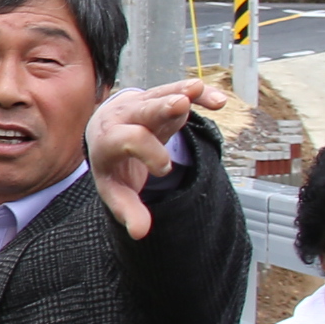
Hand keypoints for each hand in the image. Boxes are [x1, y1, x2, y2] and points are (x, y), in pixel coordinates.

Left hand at [86, 79, 228, 239]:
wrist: (105, 132)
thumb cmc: (114, 166)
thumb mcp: (116, 190)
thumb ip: (128, 209)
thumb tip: (140, 233)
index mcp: (109, 139)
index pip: (129, 140)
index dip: (149, 152)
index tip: (165, 169)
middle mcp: (123, 116)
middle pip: (143, 109)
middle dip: (161, 107)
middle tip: (179, 104)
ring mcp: (143, 104)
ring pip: (161, 94)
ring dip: (182, 92)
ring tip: (198, 90)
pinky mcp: (161, 97)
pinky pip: (180, 91)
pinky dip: (200, 95)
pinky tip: (219, 101)